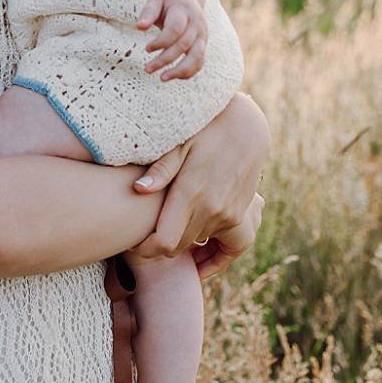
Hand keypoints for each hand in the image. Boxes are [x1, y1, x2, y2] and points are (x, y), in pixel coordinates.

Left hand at [126, 93, 269, 266]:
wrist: (246, 128)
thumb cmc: (207, 130)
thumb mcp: (179, 144)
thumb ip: (160, 169)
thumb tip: (137, 189)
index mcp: (191, 193)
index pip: (163, 242)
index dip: (145, 249)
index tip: (134, 243)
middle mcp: (212, 209)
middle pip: (177, 247)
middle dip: (159, 247)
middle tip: (145, 237)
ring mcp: (229, 215)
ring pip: (196, 244)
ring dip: (181, 244)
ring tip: (166, 234)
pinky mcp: (240, 215)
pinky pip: (222, 246)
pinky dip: (209, 251)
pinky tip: (199, 254)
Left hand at [138, 0, 206, 78]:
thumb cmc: (167, 1)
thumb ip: (148, 12)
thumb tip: (140, 27)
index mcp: (184, 11)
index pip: (175, 29)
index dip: (161, 41)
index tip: (147, 49)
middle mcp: (196, 24)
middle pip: (183, 45)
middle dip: (165, 59)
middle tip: (147, 69)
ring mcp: (202, 36)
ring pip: (197, 57)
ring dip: (180, 70)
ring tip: (162, 78)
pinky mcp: (202, 45)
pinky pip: (199, 62)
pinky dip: (188, 72)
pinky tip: (172, 76)